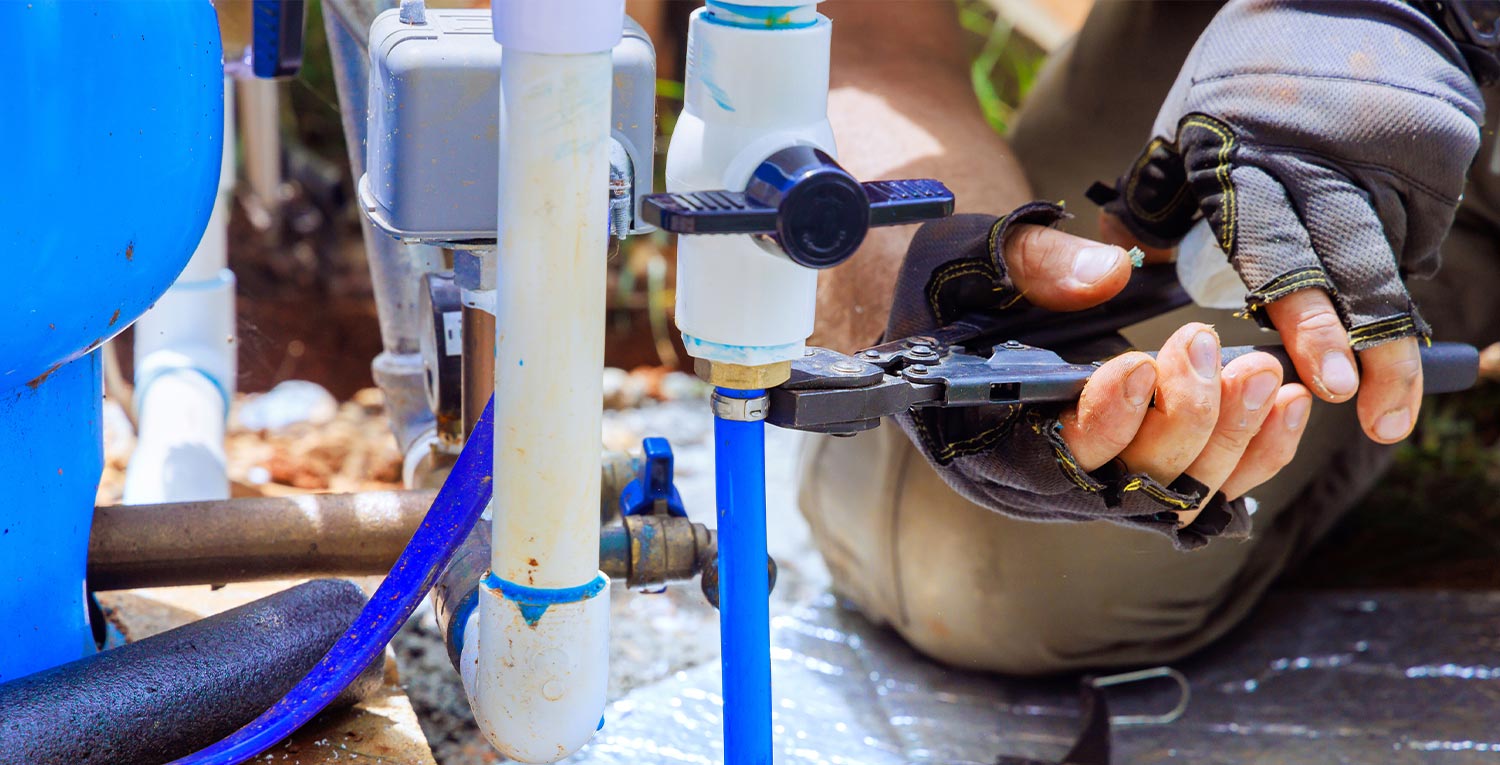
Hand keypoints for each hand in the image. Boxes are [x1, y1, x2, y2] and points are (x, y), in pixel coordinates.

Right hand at [979, 223, 1310, 526]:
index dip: (1102, 421)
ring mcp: (1099, 484)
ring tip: (1267, 373)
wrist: (960, 316)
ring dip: (1233, 437)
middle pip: (1131, 485)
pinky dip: (1256, 449)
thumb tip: (1106, 277)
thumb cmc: (953, 291)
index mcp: (984, 443)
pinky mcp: (1142, 471)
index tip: (1136, 362)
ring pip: (1182, 494)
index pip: (1052, 459)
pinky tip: (1290, 401)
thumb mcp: (966, 260)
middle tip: (1213, 350)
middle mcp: (1045, 484)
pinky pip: (1212, 483)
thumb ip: (1029, 266)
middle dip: (1184, 421)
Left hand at [1092, 0, 1484, 444]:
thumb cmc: (1245, 78)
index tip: (1320, 380)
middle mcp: (1319, 157)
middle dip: (1367, 348)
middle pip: (1351, 266)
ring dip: (1385, 323)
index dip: (1301, 316)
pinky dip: (1396, 266)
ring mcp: (1384, 153)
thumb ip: (1152, 199)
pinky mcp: (1435, 151)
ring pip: (1389, 260)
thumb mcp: (1182, 126)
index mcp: (1240, 154)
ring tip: (1389, 390)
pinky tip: (1378, 280)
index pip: (1272, 248)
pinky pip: (1417, 235)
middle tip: (1380, 416)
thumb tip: (1119, 265)